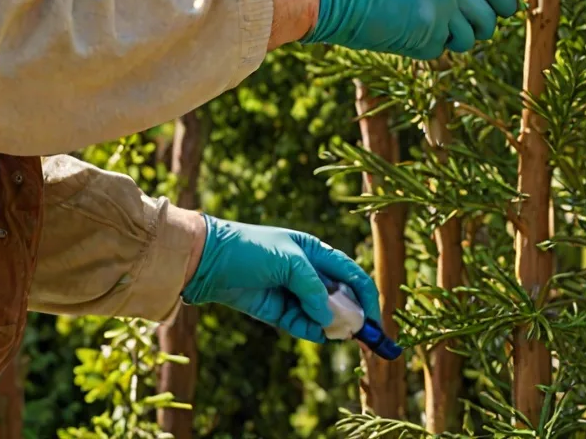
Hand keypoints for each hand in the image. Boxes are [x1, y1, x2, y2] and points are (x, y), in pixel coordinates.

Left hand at [181, 216, 378, 342]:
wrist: (208, 260)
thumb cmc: (251, 249)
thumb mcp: (289, 261)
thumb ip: (313, 289)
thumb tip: (331, 319)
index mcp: (315, 251)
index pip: (350, 273)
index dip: (366, 295)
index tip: (376, 318)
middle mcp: (308, 271)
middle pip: (339, 296)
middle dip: (353, 315)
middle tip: (364, 336)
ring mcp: (292, 292)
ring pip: (322, 313)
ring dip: (332, 325)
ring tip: (339, 334)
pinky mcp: (276, 310)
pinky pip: (302, 324)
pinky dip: (312, 331)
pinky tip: (320, 335)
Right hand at [288, 0, 517, 59]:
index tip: (504, 5)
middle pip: (487, 15)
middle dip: (484, 22)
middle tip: (473, 20)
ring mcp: (436, 11)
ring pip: (467, 37)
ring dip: (458, 36)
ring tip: (441, 27)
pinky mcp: (419, 37)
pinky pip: (439, 48)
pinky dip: (430, 44)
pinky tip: (414, 30)